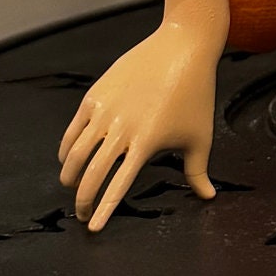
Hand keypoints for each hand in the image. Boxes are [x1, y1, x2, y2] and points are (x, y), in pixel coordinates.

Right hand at [57, 0, 228, 232]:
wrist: (182, 47)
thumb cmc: (196, 94)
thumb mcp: (200, 137)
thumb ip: (198, 172)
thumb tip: (208, 198)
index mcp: (146, 143)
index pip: (118, 184)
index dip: (103, 209)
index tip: (92, 227)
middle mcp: (121, 129)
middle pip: (91, 172)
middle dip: (82, 199)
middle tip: (80, 214)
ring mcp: (104, 111)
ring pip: (75, 152)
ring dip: (70, 175)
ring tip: (72, 188)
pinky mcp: (95, 96)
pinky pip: (73, 130)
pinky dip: (66, 149)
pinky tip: (68, 160)